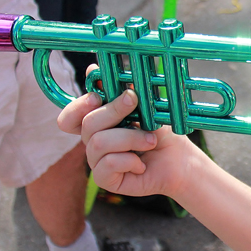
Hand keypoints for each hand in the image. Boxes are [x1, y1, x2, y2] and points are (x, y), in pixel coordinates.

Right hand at [57, 87, 197, 198]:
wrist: (180, 160)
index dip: (78, 106)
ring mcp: (97, 162)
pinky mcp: (106, 180)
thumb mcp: (143, 107)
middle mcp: (93, 143)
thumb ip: (119, 91)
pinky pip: (107, 165)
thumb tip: (91, 70)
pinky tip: (141, 164)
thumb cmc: (161, 133)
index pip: (69, 118)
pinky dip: (130, 160)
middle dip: (114, 111)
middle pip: (87, 124)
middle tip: (136, 104)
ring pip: (98, 143)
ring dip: (130, 138)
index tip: (99, 96)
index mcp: (98, 124)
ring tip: (150, 141)